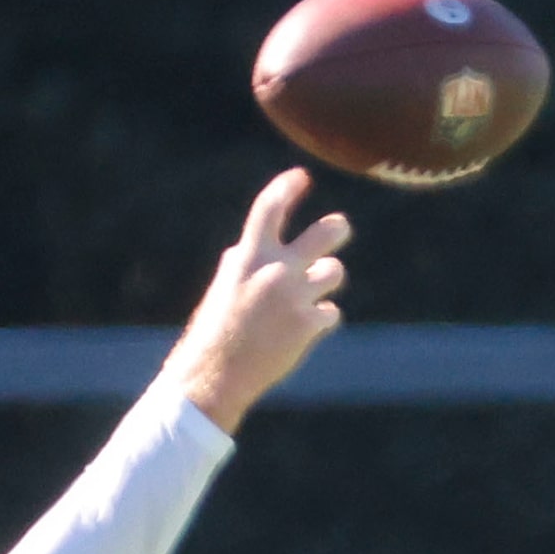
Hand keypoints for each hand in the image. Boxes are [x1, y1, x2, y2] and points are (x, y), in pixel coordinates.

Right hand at [155, 168, 350, 434]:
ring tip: (309, 296)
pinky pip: (330, 312)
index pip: (269, 208)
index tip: (301, 178)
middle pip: (327, 233)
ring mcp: (295, 297)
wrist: (215, 375)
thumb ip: (242, 264)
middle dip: (337, 228)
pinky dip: (319, 320)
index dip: (287, 187)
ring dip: (325, 282)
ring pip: (334, 272)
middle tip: (340, 227)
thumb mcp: (224, 288)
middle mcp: (275, 270)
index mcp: (248, 257)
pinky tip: (301, 331)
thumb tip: (246, 246)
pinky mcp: (309, 325)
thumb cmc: (215, 332)